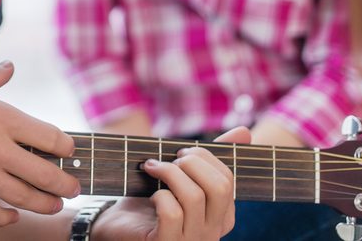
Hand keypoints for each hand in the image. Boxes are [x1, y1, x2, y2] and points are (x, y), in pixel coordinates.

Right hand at [0, 62, 80, 226]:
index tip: (68, 152)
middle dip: (66, 184)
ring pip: (25, 198)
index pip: (51, 137)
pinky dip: (7, 219)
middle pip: (46, 173)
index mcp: (0, 115)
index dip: (66, 147)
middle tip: (73, 187)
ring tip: (54, 205)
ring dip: (45, 204)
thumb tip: (9, 66)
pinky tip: (11, 216)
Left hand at [89, 127, 250, 240]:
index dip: (204, 157)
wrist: (117, 227)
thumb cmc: (151, 200)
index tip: (179, 153)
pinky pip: (171, 213)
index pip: (228, 179)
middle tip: (171, 159)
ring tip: (152, 168)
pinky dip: (160, 195)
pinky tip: (151, 196)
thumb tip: (245, 131)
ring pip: (194, 197)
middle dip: (192, 162)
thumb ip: (209, 158)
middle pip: (220, 187)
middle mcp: (211, 232)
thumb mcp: (181, 177)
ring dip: (169, 173)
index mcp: (221, 216)